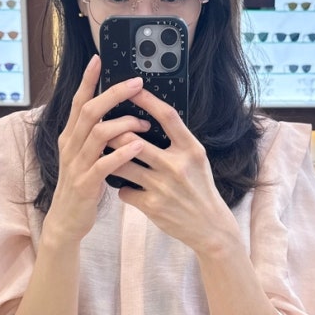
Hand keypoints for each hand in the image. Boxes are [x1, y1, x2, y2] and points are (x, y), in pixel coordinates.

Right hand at [44, 55, 150, 244]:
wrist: (67, 220)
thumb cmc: (82, 185)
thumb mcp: (84, 155)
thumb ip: (95, 134)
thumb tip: (114, 111)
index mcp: (71, 136)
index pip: (79, 101)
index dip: (88, 80)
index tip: (99, 59)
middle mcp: (70, 145)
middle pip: (90, 111)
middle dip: (113, 94)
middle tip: (136, 83)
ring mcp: (76, 164)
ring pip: (97, 134)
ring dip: (123, 124)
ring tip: (144, 123)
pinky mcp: (85, 184)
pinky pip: (103, 164)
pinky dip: (122, 153)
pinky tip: (138, 146)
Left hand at [110, 87, 241, 255]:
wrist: (210, 226)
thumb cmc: (201, 188)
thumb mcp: (196, 159)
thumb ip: (177, 140)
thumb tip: (150, 118)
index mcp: (190, 149)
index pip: (167, 116)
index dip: (147, 100)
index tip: (131, 88)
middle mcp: (177, 166)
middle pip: (133, 140)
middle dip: (114, 133)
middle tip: (104, 128)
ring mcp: (163, 187)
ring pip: (122, 164)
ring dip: (111, 159)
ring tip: (106, 155)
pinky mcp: (152, 206)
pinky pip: (123, 190)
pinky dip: (121, 188)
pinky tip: (126, 188)